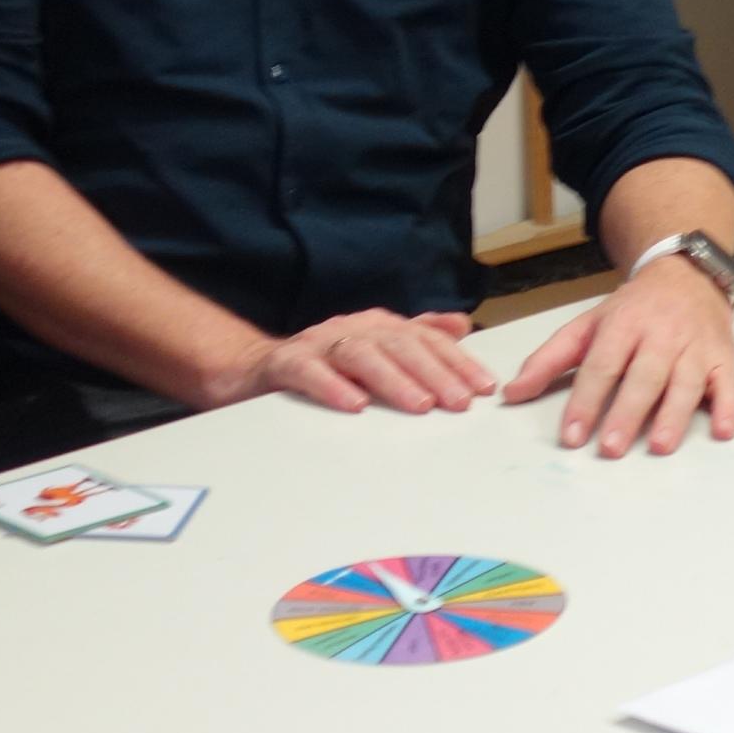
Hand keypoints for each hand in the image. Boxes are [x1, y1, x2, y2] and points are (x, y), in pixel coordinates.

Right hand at [219, 307, 480, 414]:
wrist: (250, 368)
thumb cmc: (321, 365)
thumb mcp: (374, 349)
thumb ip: (416, 337)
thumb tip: (461, 327)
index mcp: (377, 326)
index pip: (425, 339)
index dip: (456, 361)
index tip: (483, 387)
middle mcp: (351, 328)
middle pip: (399, 345)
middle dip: (434, 372)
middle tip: (460, 402)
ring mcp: (318, 343)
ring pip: (359, 354)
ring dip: (392, 380)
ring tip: (419, 406)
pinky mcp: (284, 363)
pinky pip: (308, 371)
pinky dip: (332, 386)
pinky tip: (354, 405)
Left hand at [498, 255, 733, 456]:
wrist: (687, 274)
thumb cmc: (634, 309)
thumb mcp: (588, 324)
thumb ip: (550, 359)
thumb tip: (513, 394)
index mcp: (623, 324)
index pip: (602, 365)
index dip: (586, 401)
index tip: (571, 435)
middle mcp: (661, 334)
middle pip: (644, 376)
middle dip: (627, 412)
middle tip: (611, 448)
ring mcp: (695, 346)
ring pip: (686, 382)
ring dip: (674, 415)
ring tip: (658, 446)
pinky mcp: (723, 357)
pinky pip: (729, 383)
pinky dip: (729, 407)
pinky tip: (723, 431)